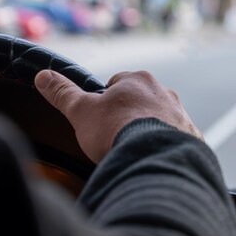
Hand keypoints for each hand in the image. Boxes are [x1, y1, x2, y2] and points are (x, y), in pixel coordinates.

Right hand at [34, 70, 202, 163]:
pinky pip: (177, 140)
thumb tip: (43, 75)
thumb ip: (63, 93)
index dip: (106, 100)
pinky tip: (153, 160)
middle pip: (141, 100)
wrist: (153, 159)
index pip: (118, 83)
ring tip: (134, 150)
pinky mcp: (192, 138)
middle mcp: (164, 92)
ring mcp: (181, 115)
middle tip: (115, 136)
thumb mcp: (81, 111)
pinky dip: (165, 148)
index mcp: (138, 80)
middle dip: (130, 115)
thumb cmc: (116, 130)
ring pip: (160, 119)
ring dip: (149, 130)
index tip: (100, 117)